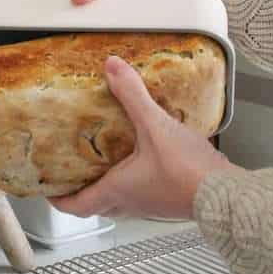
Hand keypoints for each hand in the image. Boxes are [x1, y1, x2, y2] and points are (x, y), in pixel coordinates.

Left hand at [50, 56, 238, 219]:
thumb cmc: (186, 171)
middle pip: (95, 206)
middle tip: (70, 172)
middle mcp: (130, 204)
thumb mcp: (154, 126)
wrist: (226, 194)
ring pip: (118, 203)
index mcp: (116, 191)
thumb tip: (111, 67)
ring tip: (102, 162)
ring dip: (106, 187)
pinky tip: (141, 159)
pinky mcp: (170, 201)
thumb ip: (131, 95)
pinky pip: (141, 195)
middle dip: (80, 191)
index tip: (46, 187)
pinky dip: (132, 182)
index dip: (57, 197)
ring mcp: (151, 205)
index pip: (75, 204)